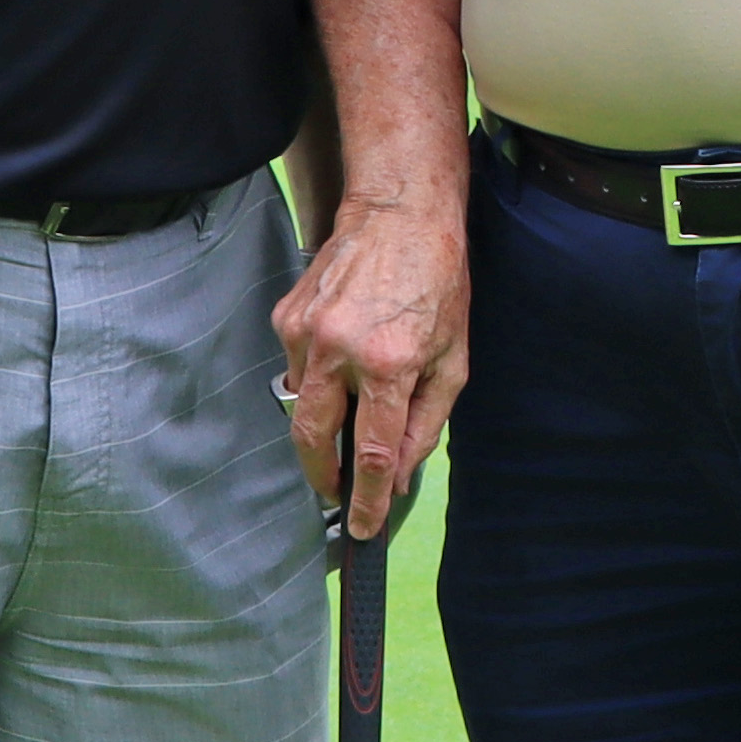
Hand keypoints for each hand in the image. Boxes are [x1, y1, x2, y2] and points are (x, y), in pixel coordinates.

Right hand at [276, 193, 468, 537]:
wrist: (398, 214)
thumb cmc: (437, 283)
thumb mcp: (453, 360)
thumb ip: (426, 424)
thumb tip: (400, 476)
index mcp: (390, 364)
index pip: (374, 454)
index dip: (367, 499)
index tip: (362, 528)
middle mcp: (340, 350)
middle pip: (315, 441)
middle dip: (324, 476)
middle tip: (337, 491)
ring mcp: (306, 332)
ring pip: (303, 405)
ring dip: (324, 420)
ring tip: (354, 401)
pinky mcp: (287, 317)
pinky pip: (296, 368)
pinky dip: (317, 378)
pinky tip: (343, 355)